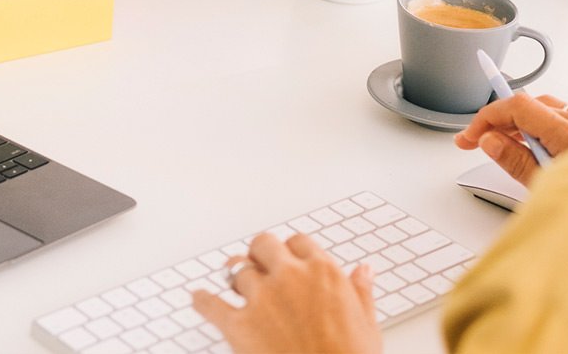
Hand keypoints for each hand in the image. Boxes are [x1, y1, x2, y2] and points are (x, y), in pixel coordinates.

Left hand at [192, 232, 381, 353]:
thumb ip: (361, 292)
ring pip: (237, 270)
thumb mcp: (367, 325)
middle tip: (260, 265)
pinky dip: (203, 301)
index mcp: (322, 272)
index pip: (299, 242)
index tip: (290, 259)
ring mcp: (262, 299)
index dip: (292, 251)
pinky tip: (200, 299)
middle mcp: (289, 277)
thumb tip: (363, 272)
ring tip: (236, 285)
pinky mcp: (238, 326)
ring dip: (237, 278)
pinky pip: (211, 304)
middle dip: (261, 254)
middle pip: (263, 245)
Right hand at [454, 92, 567, 184]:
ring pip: (549, 111)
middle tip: (477, 141)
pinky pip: (566, 121)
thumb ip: (516, 161)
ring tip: (501, 145)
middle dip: (500, 120)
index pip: (520, 106)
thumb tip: (491, 140)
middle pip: (533, 105)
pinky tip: (531, 147)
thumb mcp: (546, 190)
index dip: (489, 116)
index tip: (471, 134)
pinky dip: (542, 128)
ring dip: (521, 124)